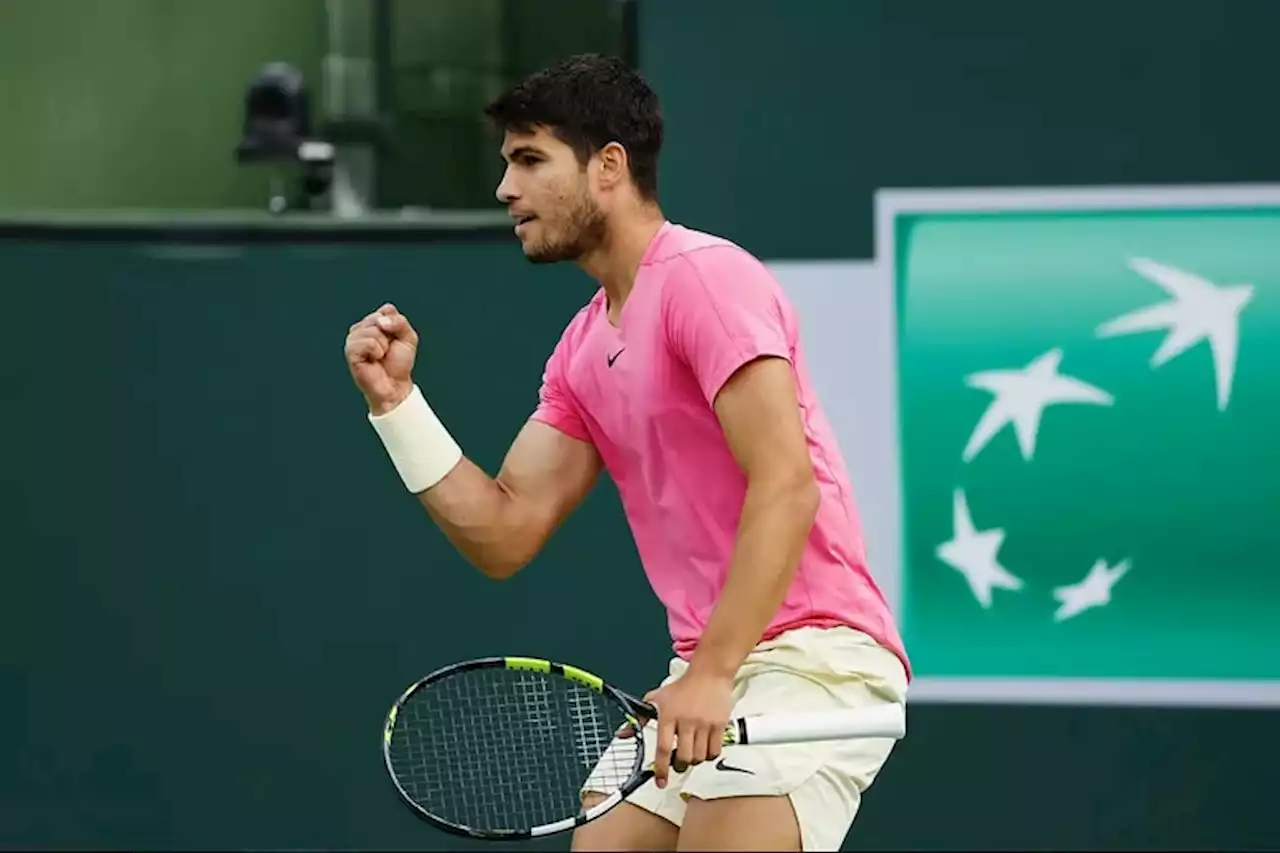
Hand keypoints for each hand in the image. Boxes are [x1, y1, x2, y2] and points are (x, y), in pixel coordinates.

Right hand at [344, 303, 417, 413]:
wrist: (395, 385)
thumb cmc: (399, 363)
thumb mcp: (408, 338)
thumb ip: (400, 322)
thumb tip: (381, 322)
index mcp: (373, 322)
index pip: (386, 310)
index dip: (397, 325)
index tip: (396, 340)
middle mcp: (361, 328)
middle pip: (379, 318)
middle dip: (390, 335)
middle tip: (387, 350)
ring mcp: (353, 339)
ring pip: (373, 330)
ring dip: (383, 346)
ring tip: (380, 356)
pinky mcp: (350, 351)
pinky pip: (368, 342)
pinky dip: (376, 351)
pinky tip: (373, 360)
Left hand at [644, 669, 734, 788]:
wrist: (709, 673)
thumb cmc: (682, 688)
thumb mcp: (657, 699)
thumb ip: (640, 718)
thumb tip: (623, 733)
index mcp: (668, 715)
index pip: (663, 748)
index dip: (661, 769)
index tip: (660, 782)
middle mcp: (686, 720)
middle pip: (684, 757)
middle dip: (679, 765)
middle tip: (678, 762)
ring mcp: (704, 723)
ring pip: (699, 757)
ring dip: (694, 760)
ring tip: (692, 752)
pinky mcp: (719, 725)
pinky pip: (714, 751)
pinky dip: (709, 755)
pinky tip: (705, 747)